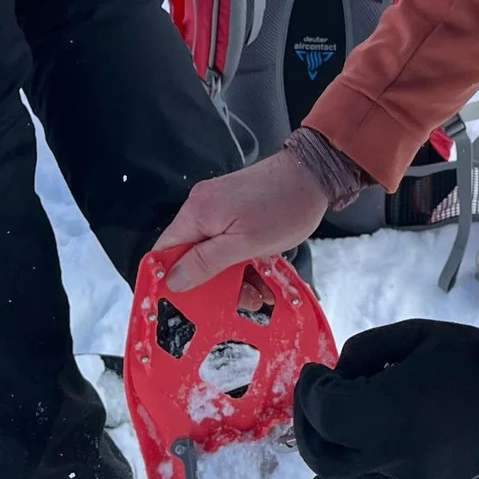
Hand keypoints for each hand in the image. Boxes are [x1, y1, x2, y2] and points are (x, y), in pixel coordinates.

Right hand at [156, 145, 327, 292]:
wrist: (314, 173)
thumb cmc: (284, 208)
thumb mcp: (245, 244)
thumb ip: (206, 262)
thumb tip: (172, 280)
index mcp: (197, 213)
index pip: (164, 251)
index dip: (167, 278)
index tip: (181, 304)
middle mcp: (202, 207)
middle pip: (189, 255)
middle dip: (210, 283)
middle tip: (237, 301)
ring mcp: (219, 206)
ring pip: (211, 252)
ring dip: (231, 276)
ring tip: (258, 293)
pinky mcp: (235, 208)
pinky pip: (226, 242)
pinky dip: (240, 260)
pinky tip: (260, 274)